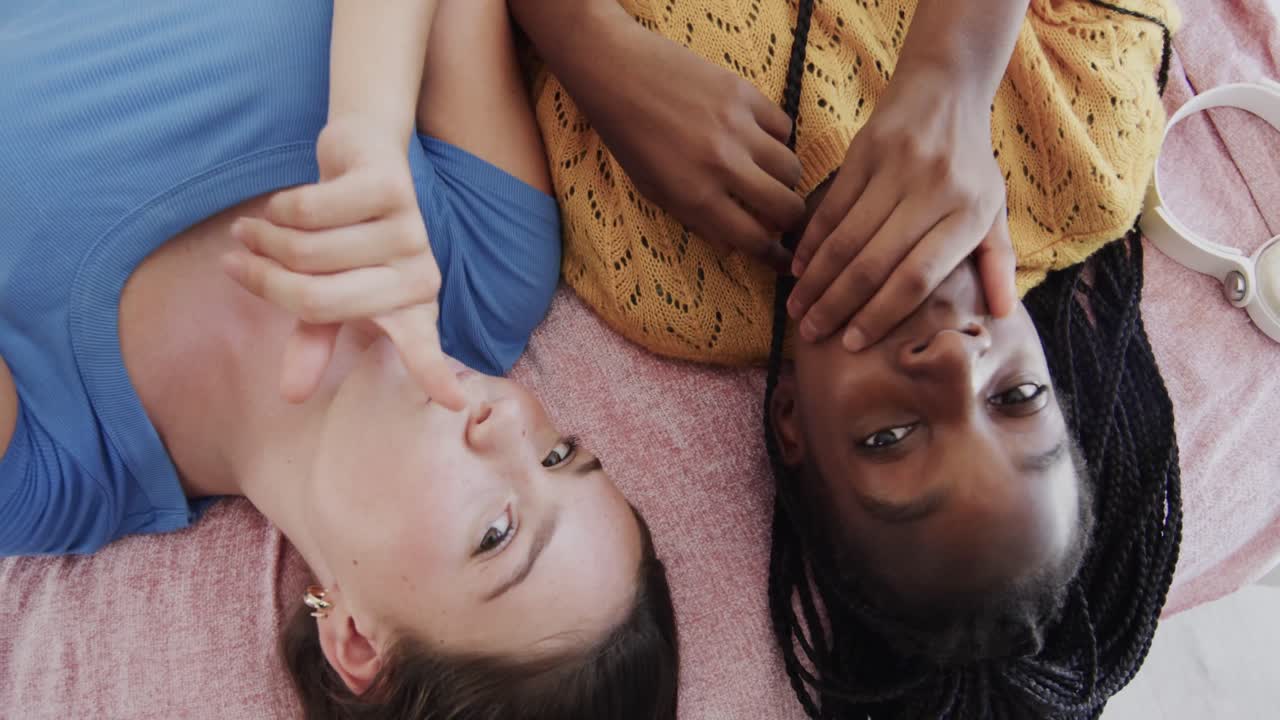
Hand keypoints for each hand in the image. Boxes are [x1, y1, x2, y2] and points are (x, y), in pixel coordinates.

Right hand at [221, 120, 466, 409]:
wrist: (362, 153)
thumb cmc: (344, 235)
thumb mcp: (328, 291)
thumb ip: (314, 340)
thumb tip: (291, 396)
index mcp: (411, 310)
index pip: (423, 350)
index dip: (435, 377)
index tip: (457, 404)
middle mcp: (419, 275)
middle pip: (317, 300)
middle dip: (265, 280)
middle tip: (237, 262)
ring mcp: (410, 231)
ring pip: (306, 251)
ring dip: (265, 238)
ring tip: (252, 231)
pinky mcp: (392, 188)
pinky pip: (308, 211)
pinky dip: (278, 207)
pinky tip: (279, 205)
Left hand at [569, 23, 804, 270]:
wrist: (617, 73)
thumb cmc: (629, 138)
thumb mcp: (652, 191)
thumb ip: (696, 221)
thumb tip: (733, 246)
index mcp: (695, 196)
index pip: (753, 239)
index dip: (773, 255)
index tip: (783, 259)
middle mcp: (722, 166)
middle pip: (786, 207)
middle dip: (790, 220)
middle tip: (783, 217)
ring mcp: (738, 128)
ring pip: (791, 168)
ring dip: (784, 180)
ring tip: (768, 176)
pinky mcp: (745, 94)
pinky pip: (783, 127)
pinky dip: (776, 139)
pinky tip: (759, 138)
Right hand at [786, 70, 1015, 350]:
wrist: (945, 89)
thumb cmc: (970, 163)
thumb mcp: (994, 209)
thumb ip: (997, 262)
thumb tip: (1002, 315)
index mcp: (967, 214)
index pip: (917, 276)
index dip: (881, 313)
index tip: (853, 343)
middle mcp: (932, 192)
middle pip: (875, 263)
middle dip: (838, 305)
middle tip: (812, 335)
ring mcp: (895, 169)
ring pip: (846, 239)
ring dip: (817, 280)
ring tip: (798, 311)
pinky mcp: (863, 152)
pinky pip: (831, 207)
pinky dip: (811, 242)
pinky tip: (797, 269)